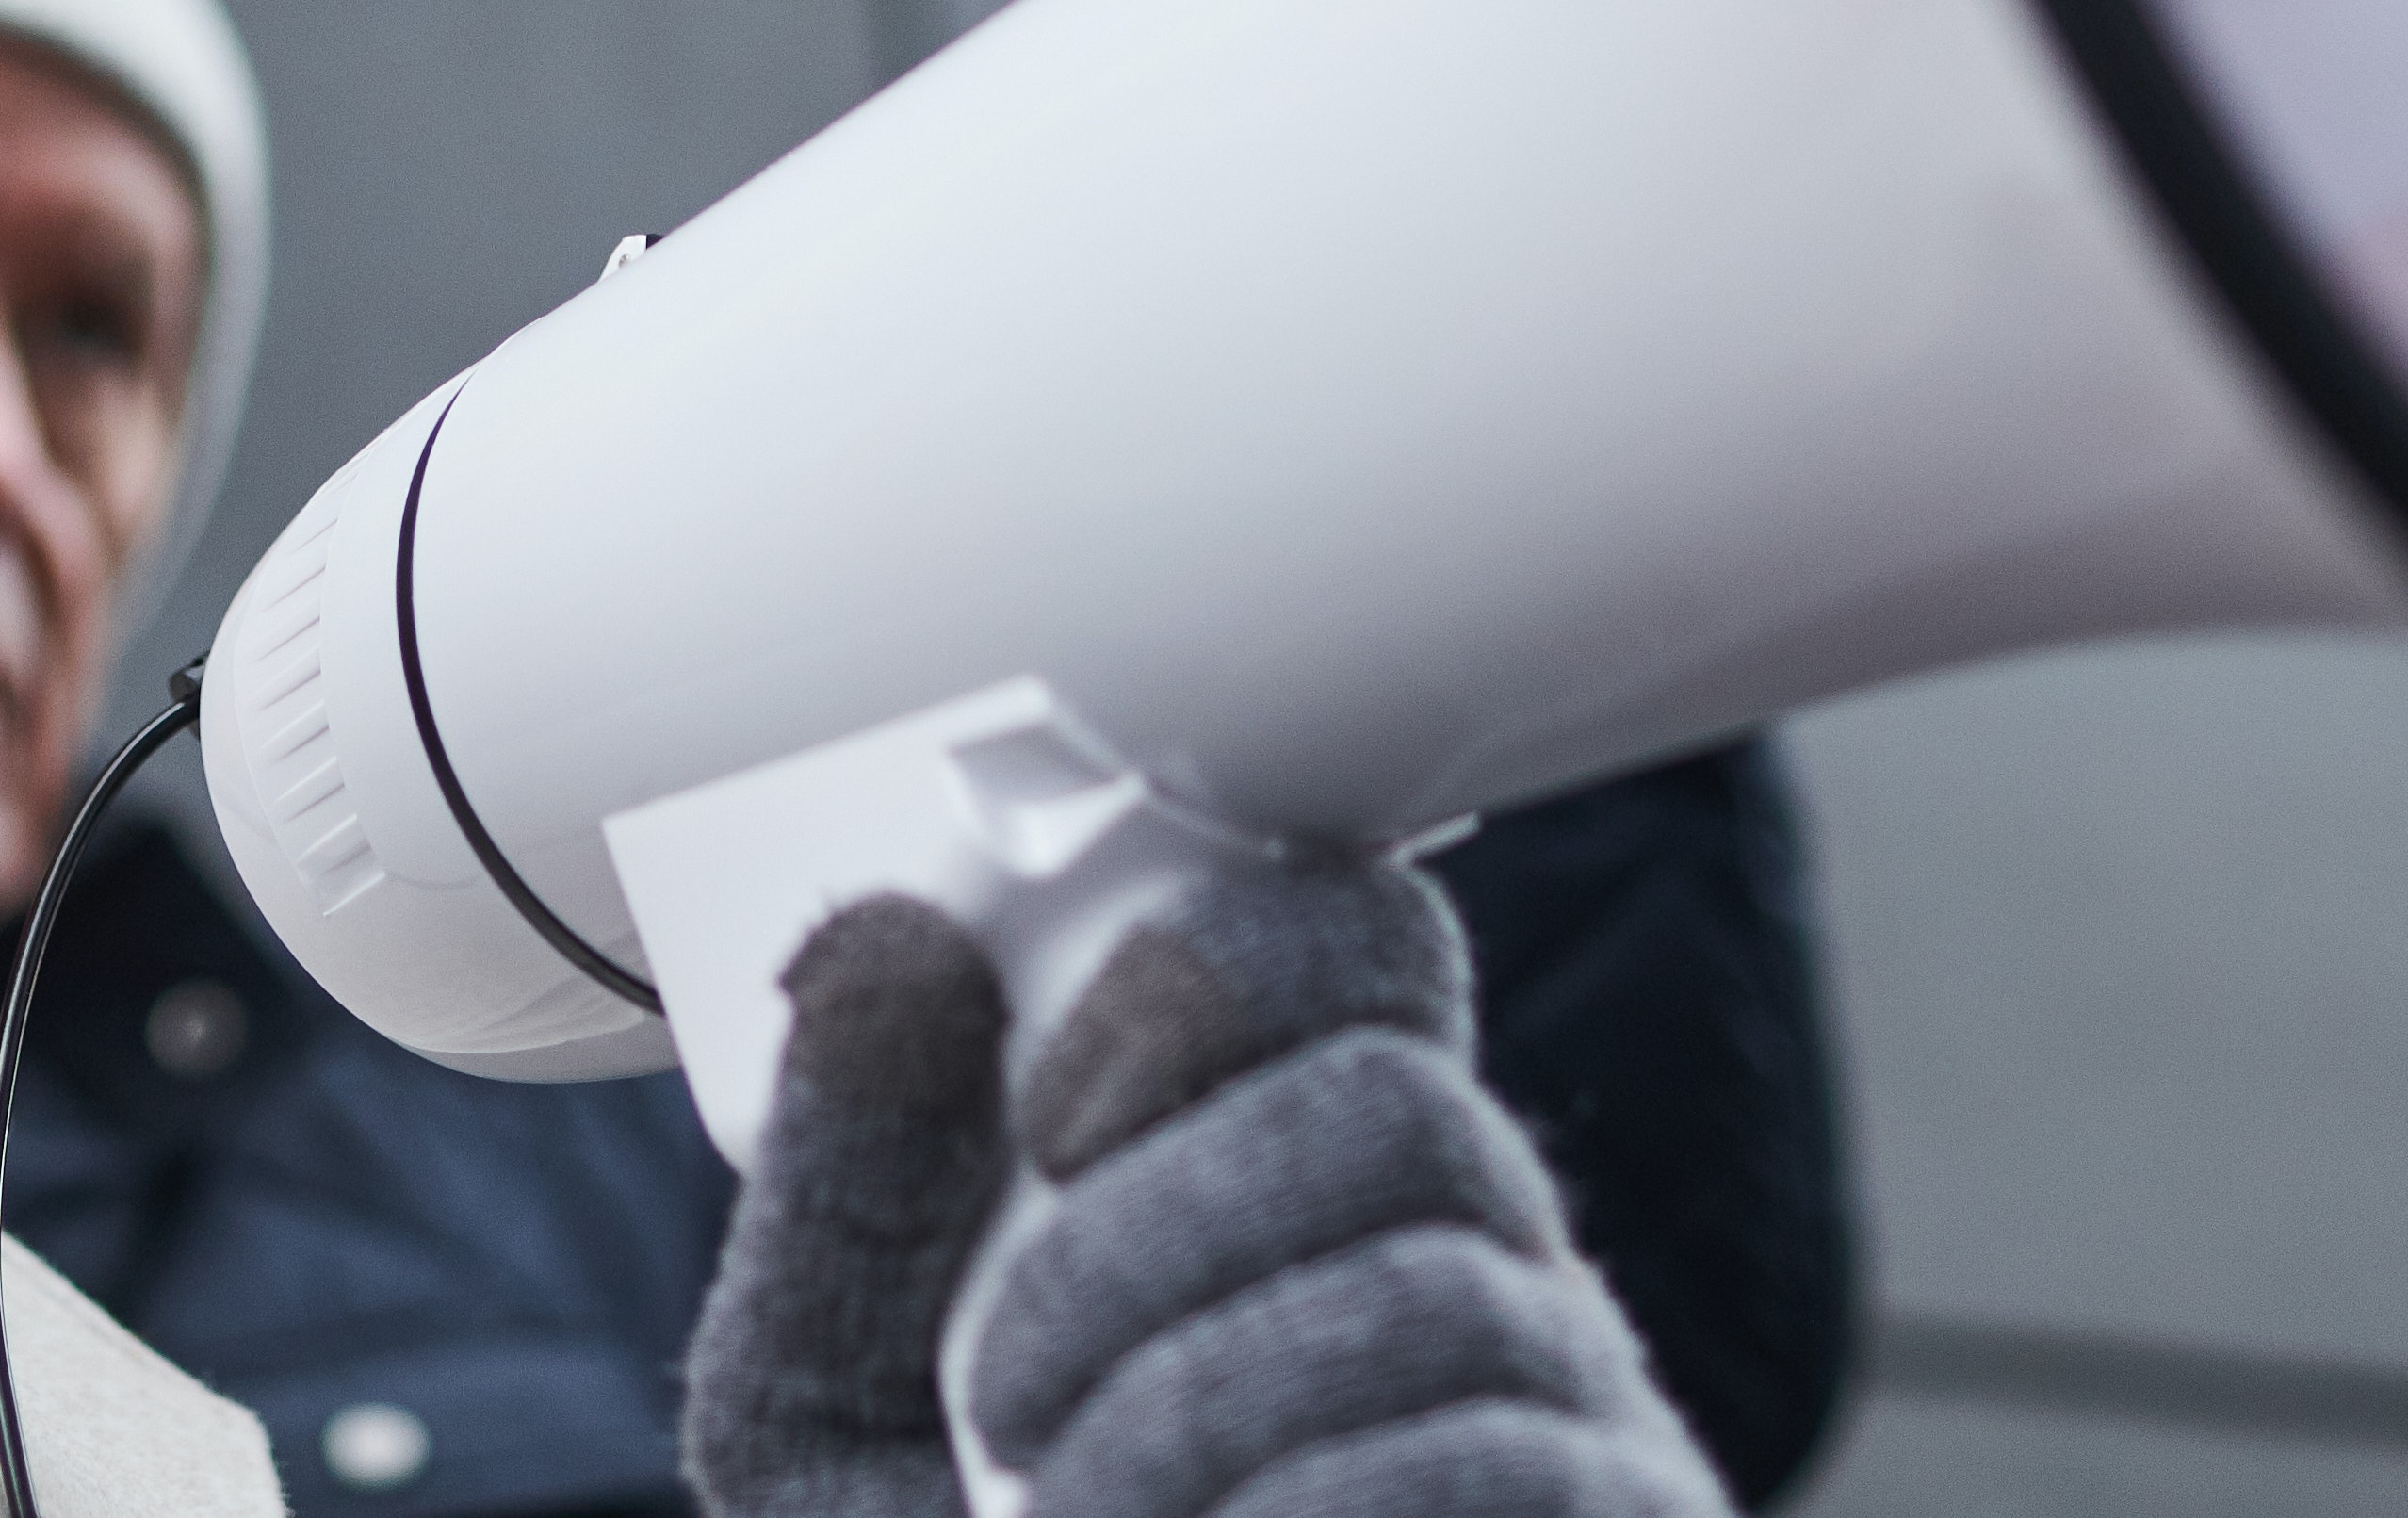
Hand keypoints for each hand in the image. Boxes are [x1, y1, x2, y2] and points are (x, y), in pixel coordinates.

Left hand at [680, 864, 1725, 1517]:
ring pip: (1451, 1287)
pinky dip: (1310, 1507)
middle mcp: (1470, 1305)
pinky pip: (1506, 1460)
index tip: (1055, 1110)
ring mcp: (1573, 1455)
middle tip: (1015, 1395)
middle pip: (1396, 1104)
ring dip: (1202, 1393)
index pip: (1357, 962)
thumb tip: (884, 946)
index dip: (1221, 970)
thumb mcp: (835, 1440)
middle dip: (1161, 1222)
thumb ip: (845, 1207)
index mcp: (1296, 1216)